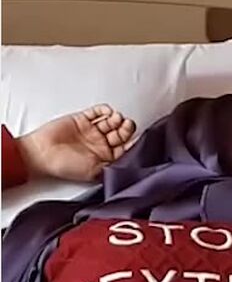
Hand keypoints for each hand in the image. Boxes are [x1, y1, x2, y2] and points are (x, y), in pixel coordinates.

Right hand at [16, 105, 135, 182]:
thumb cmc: (65, 166)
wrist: (43, 153)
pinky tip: (107, 112)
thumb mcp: (95, 171)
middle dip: (127, 128)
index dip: (132, 143)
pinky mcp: (83, 119)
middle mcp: (99, 144)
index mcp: (104, 158)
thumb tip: (130, 164)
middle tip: (127, 125)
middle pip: (120, 133)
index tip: (138, 139)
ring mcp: (91, 131)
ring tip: (116, 119)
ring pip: (111, 121)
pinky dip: (105, 110)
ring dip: (117, 119)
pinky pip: (98, 112)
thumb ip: (113, 166)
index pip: (125, 148)